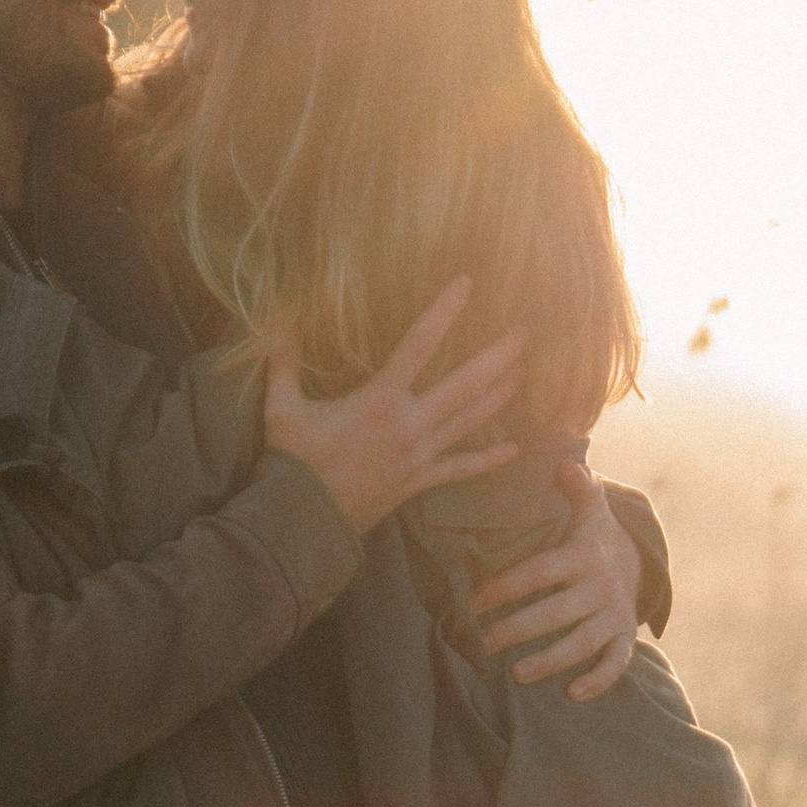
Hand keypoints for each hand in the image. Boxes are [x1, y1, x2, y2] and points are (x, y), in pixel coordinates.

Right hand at [260, 278, 522, 532]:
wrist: (304, 523)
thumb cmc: (292, 462)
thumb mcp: (281, 407)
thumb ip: (283, 360)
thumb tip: (280, 316)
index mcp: (378, 401)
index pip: (418, 345)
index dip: (443, 312)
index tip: (466, 283)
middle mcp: (409, 425)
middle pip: (466, 384)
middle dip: (498, 356)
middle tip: (526, 331)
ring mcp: (420, 456)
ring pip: (471, 420)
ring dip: (500, 394)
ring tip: (525, 370)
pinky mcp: (420, 482)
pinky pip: (461, 469)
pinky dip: (488, 461)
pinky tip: (514, 451)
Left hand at [471, 459, 644, 699]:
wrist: (637, 562)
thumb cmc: (593, 536)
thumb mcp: (589, 509)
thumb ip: (577, 488)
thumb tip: (568, 464)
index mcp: (585, 555)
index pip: (539, 572)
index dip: (505, 587)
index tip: (472, 601)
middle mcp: (602, 586)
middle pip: (555, 613)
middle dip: (516, 629)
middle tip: (481, 642)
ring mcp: (615, 615)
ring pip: (582, 643)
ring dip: (550, 660)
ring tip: (515, 673)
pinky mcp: (625, 637)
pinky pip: (616, 663)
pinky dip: (598, 681)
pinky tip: (572, 694)